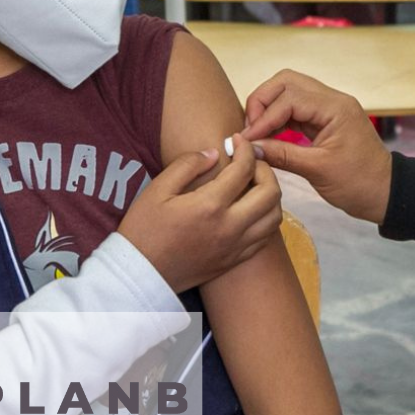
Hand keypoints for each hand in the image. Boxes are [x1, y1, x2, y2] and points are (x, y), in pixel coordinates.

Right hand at [118, 137, 282, 292]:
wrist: (139, 274)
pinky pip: (265, 237)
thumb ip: (188, 165)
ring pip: (274, 217)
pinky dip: (265, 218)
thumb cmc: (144, 229)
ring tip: (252, 184)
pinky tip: (249, 209)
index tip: (236, 140)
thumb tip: (214, 153)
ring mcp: (235, 246)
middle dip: (265, 168)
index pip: (244, 168)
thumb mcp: (157, 189)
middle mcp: (230, 227)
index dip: (245, 148)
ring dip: (270, 194)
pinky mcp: (234, 260)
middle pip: (271, 192)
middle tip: (248, 161)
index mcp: (210, 205)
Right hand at [238, 70, 392, 223]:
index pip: (289, 98)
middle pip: (287, 82)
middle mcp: (332, 100)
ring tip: (255, 133)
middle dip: (263, 101)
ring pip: (290, 91)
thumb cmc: (358, 183)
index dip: (263, 116)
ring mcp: (329, 107)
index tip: (247, 138)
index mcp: (335, 108)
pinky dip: (278, 117)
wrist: (385, 193)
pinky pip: (295, 108)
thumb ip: (281, 155)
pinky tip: (267, 135)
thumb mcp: (317, 171)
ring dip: (268, 107)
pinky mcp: (324, 119)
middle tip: (250, 128)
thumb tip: (249, 147)